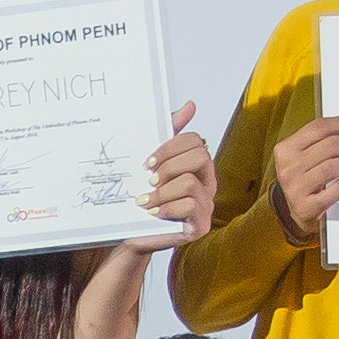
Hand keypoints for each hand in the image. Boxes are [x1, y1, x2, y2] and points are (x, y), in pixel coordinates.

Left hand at [137, 102, 215, 238]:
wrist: (132, 232)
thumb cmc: (145, 197)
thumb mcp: (153, 162)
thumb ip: (169, 133)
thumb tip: (190, 105)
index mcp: (197, 165)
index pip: (196, 141)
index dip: (170, 147)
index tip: (148, 161)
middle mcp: (207, 183)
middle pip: (200, 156)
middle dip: (168, 166)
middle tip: (149, 179)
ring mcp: (206, 205)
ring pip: (191, 182)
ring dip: (162, 192)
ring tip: (146, 201)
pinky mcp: (201, 225)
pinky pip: (190, 206)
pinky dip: (167, 208)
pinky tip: (154, 213)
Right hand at [264, 109, 338, 236]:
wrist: (295, 214)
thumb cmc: (305, 180)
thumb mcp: (306, 157)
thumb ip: (325, 141)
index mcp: (286, 148)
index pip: (320, 127)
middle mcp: (288, 167)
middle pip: (329, 145)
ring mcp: (295, 188)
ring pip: (331, 167)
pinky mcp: (305, 208)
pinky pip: (331, 192)